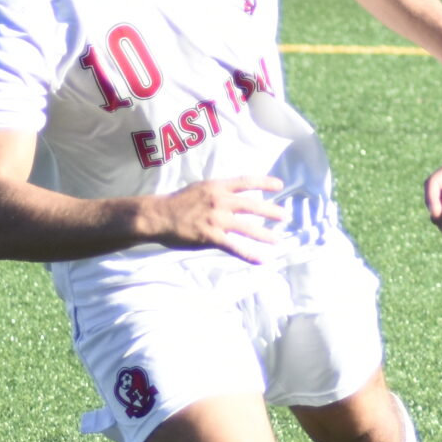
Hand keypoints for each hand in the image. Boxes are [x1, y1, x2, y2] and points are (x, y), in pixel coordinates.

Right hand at [147, 175, 285, 262]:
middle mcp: (220, 201)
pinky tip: (261, 260)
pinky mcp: (211, 236)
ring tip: (278, 240)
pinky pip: (234, 247)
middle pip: (252, 205)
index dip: (264, 182)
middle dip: (271, 211)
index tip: (279, 185)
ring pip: (247, 227)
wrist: (157, 216)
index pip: (245, 181)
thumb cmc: (176, 203)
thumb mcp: (199, 189)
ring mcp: (216, 219)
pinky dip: (249, 254)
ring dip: (265, 235)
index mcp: (217, 187)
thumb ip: (217, 192)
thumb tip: (232, 195)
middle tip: (285, 216)